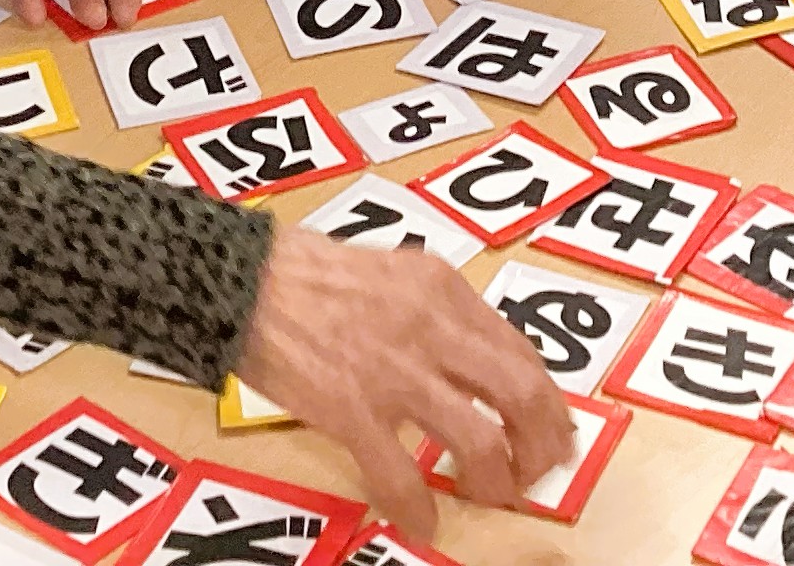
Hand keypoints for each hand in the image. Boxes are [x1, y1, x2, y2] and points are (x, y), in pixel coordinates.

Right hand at [235, 226, 571, 543]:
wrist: (244, 280)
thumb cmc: (311, 275)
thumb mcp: (395, 273)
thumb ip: (438, 313)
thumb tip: (476, 364)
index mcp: (444, 289)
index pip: (521, 353)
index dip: (546, 404)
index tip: (549, 433)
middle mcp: (431, 325)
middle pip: (520, 394)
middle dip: (541, 444)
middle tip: (536, 473)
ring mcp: (393, 369)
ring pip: (478, 439)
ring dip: (494, 480)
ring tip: (490, 497)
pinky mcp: (350, 407)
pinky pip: (400, 474)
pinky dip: (418, 507)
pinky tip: (423, 521)